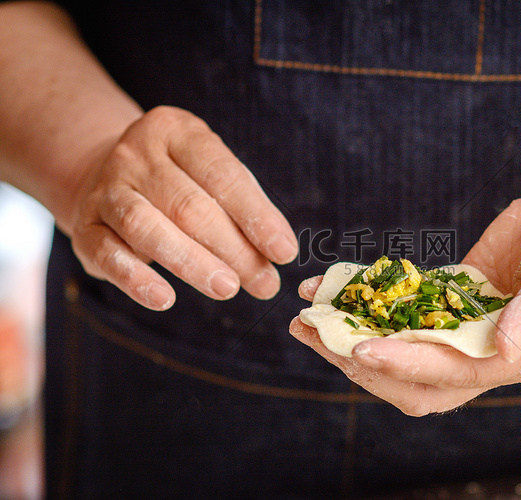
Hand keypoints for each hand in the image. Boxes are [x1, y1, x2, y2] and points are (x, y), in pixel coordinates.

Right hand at [68, 106, 297, 309]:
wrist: (103, 170)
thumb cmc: (179, 178)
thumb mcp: (211, 174)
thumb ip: (243, 208)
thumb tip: (276, 254)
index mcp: (176, 132)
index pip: (222, 175)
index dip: (256, 216)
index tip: (285, 252)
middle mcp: (136, 156)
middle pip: (190, 207)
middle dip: (234, 250)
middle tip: (265, 283)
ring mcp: (106, 190)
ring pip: (148, 228)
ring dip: (192, 263)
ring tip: (229, 289)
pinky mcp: (85, 226)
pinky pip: (109, 255)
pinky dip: (136, 279)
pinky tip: (165, 299)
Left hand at [290, 176, 520, 414]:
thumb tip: (504, 351)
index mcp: (519, 354)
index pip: (450, 374)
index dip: (403, 363)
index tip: (356, 346)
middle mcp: (489, 348)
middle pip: (414, 375)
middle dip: (360, 360)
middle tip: (310, 333)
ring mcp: (472, 323)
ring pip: (403, 346)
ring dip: (355, 335)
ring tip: (307, 314)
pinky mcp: (462, 293)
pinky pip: (409, 305)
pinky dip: (373, 301)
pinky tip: (338, 285)